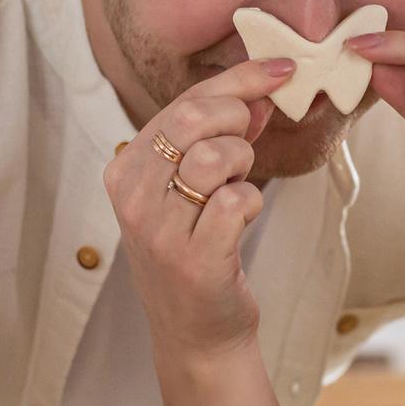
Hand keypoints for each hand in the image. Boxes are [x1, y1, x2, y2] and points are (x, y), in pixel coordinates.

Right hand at [105, 58, 294, 363]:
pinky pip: (237, 200)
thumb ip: (221, 137)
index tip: (279, 70)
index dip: (238, 79)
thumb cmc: (198, 254)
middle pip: (193, 117)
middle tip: (250, 143)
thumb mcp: (195, 190)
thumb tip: (259, 91)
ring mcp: (158, 231)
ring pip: (217, 155)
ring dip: (246, 165)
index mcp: (125, 170)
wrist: (196, 335)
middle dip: (238, 119)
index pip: (181, 102)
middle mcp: (132, 197)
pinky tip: (241, 219)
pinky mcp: (193, 259)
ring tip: (239, 189)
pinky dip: (252, 201)